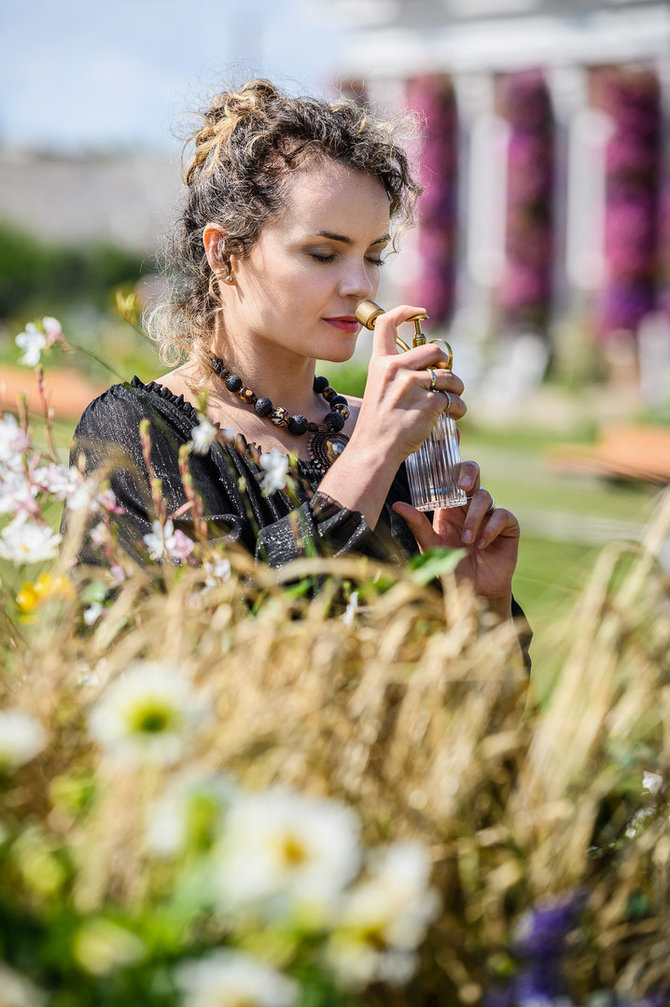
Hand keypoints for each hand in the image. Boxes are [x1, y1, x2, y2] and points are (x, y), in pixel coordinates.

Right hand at [351, 303, 466, 465]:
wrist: (374, 449)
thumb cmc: (377, 423)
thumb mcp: (378, 388)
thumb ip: (396, 372)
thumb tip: (431, 364)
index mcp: (380, 363)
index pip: (386, 324)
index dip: (405, 311)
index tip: (421, 312)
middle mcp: (395, 369)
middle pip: (433, 350)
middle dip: (444, 364)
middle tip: (445, 378)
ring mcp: (412, 385)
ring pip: (448, 376)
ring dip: (456, 388)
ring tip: (453, 399)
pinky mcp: (428, 403)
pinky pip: (453, 399)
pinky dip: (458, 408)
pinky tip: (454, 414)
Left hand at [392, 461, 519, 616]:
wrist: (475, 593)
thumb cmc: (450, 569)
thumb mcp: (431, 547)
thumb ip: (418, 526)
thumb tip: (398, 504)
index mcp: (449, 506)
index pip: (450, 476)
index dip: (452, 456)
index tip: (451, 436)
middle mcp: (469, 506)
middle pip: (472, 474)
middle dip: (468, 474)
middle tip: (461, 487)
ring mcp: (489, 515)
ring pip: (484, 497)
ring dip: (474, 518)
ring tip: (466, 541)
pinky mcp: (507, 527)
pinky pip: (502, 515)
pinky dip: (490, 527)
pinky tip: (482, 543)